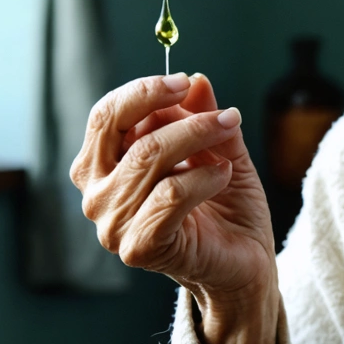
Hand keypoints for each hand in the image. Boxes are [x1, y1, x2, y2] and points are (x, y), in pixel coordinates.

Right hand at [70, 72, 278, 343]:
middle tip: (224, 116)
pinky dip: (203, 178)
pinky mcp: (138, 247)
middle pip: (123, 132)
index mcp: (103, 167)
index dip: (143, 92)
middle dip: (179, 116)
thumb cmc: (226, 206)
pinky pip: (169, 194)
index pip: (105, 117)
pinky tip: (223, 177)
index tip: (183, 82)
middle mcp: (98, 195)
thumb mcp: (219, 150)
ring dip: (200, 142)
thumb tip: (196, 80)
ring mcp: (112, 224)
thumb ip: (203, 116)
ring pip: (150, 158)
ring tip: (230, 151)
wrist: (245, 263)